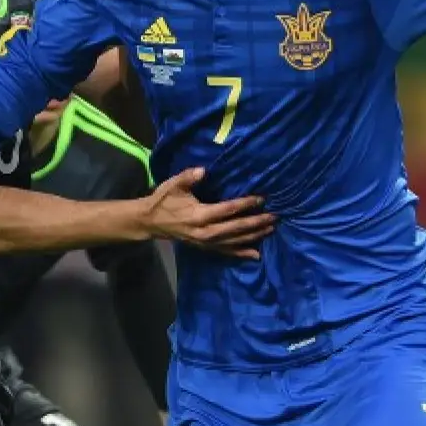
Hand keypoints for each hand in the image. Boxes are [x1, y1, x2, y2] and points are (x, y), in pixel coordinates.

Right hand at [140, 168, 274, 259]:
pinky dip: (241, 253)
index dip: (245, 204)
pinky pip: (226, 252)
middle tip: (274, 216)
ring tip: (270, 229)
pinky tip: (256, 254)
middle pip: (236, 228)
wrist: (151, 222)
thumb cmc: (164, 200)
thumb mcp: (173, 185)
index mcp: (199, 215)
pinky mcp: (205, 248)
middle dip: (256, 222)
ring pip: (234, 241)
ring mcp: (206, 242)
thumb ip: (188, 177)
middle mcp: (205, 232)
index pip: (228, 210)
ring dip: (253, 236)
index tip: (261, 198)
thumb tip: (203, 171)